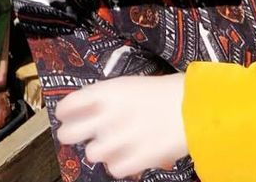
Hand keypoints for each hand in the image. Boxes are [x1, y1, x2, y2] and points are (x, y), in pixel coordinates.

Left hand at [54, 74, 187, 178]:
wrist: (192, 107)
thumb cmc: (161, 93)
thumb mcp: (125, 86)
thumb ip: (102, 98)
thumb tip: (82, 111)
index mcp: (104, 93)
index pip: (67, 106)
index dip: (64, 113)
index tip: (66, 116)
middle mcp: (107, 116)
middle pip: (69, 133)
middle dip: (69, 134)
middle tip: (74, 135)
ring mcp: (120, 140)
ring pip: (91, 154)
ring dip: (99, 150)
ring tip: (110, 145)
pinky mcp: (135, 160)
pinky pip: (113, 169)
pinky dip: (117, 165)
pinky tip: (125, 156)